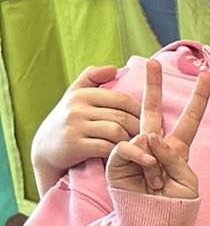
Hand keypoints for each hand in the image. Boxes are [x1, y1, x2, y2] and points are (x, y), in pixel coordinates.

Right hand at [31, 65, 141, 190]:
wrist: (43, 149)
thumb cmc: (66, 120)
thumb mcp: (74, 95)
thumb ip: (92, 78)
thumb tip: (114, 68)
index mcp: (82, 94)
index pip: (122, 99)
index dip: (140, 112)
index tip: (150, 122)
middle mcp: (77, 108)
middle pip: (122, 116)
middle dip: (139, 129)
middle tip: (150, 139)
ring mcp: (75, 126)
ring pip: (116, 132)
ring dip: (131, 141)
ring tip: (140, 147)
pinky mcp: (74, 146)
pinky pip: (106, 148)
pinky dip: (119, 153)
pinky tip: (125, 157)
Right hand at [105, 60, 209, 199]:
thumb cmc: (175, 207)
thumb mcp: (186, 181)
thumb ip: (173, 156)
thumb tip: (149, 135)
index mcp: (177, 150)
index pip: (189, 120)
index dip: (198, 98)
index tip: (206, 75)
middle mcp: (154, 147)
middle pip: (152, 111)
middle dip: (153, 86)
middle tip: (151, 62)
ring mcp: (135, 152)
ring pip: (143, 134)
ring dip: (155, 162)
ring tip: (156, 183)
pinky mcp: (117, 161)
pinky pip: (127, 146)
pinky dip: (139, 156)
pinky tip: (147, 168)